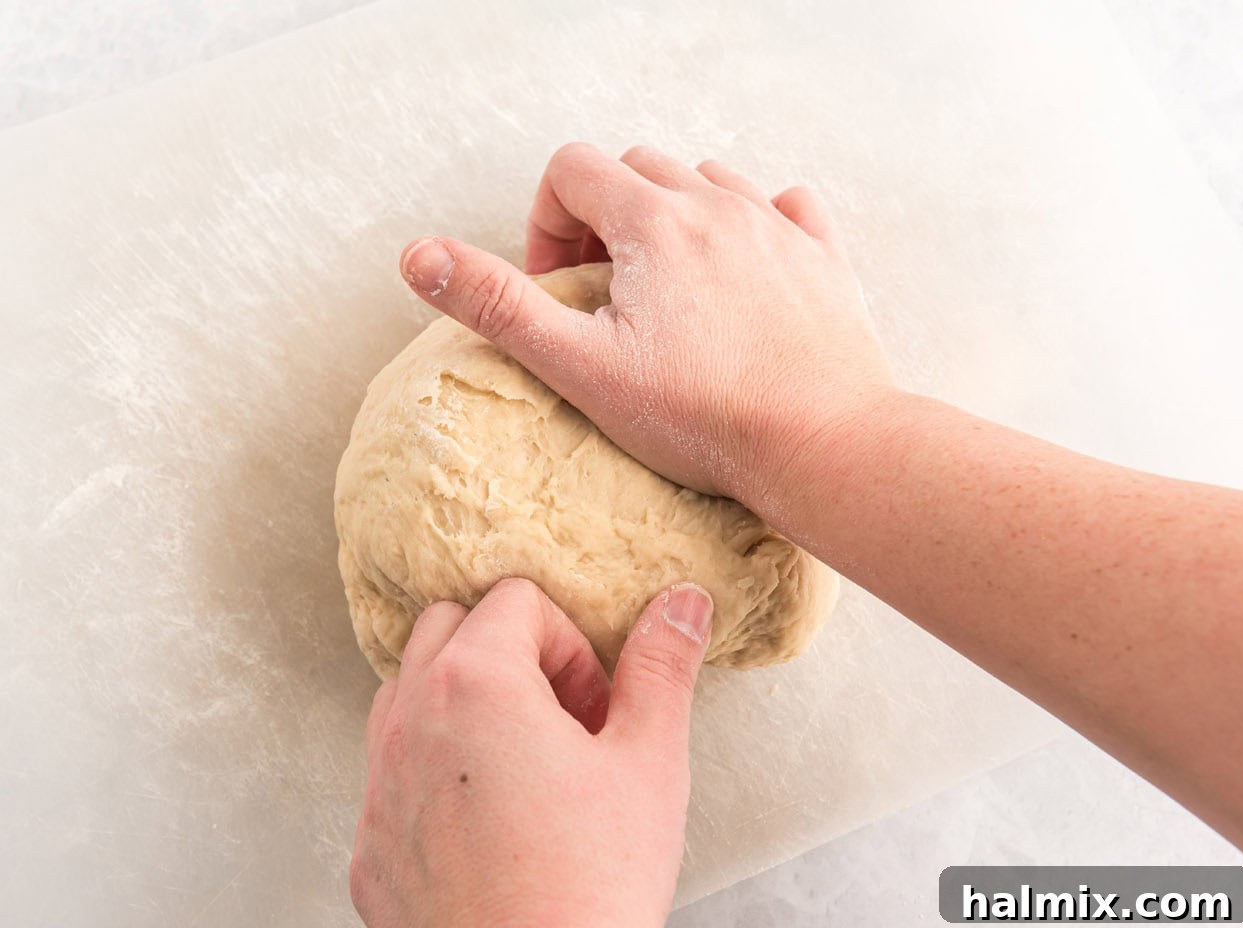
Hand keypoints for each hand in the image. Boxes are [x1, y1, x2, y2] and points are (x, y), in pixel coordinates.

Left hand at [350, 577, 714, 927]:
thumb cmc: (592, 884)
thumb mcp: (648, 761)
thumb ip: (661, 667)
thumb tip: (682, 602)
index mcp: (475, 683)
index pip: (517, 601)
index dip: (571, 645)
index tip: (594, 706)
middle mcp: (410, 721)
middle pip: (448, 627)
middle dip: (509, 655)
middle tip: (563, 723)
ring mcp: (380, 785)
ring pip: (407, 692)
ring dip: (463, 704)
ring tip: (525, 766)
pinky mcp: (369, 846)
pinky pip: (391, 772)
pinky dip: (434, 773)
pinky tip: (490, 826)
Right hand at [399, 142, 893, 505]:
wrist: (822, 445)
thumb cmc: (703, 416)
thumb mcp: (579, 365)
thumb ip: (498, 304)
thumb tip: (420, 257)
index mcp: (653, 221)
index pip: (572, 169)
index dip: (546, 223)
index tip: (559, 287)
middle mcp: (718, 204)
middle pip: (637, 168)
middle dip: (604, 218)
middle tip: (605, 294)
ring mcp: (777, 227)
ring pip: (708, 180)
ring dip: (673, 216)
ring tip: (667, 289)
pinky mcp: (822, 259)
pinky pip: (785, 205)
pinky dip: (753, 222)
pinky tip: (742, 271)